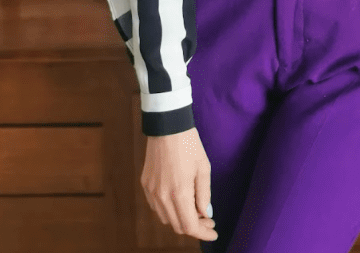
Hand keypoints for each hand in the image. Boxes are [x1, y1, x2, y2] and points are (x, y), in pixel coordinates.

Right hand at [140, 127, 217, 241]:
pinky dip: (169, 210)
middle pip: (177, 226)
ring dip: (181, 219)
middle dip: (195, 227)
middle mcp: (162, 196)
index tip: (214, 233)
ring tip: (195, 209)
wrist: (168, 126)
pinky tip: (180, 201)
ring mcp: (151, 191)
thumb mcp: (203, 168)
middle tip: (208, 220)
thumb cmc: (189, 145)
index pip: (190, 226)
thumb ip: (204, 194)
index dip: (203, 233)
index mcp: (179, 193)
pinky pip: (157, 207)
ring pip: (166, 219)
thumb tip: (205, 214)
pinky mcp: (145, 185)